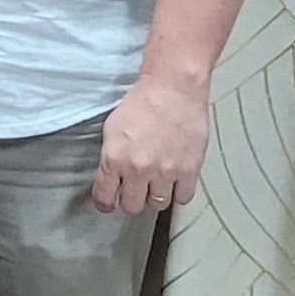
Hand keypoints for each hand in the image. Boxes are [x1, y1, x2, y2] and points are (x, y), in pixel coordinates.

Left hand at [91, 75, 211, 213]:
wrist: (173, 88)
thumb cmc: (143, 102)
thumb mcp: (111, 130)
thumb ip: (110, 158)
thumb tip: (110, 178)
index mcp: (114, 159)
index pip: (105, 198)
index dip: (106, 203)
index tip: (109, 203)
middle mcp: (139, 170)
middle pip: (132, 207)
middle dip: (131, 200)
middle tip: (135, 190)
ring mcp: (166, 171)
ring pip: (157, 204)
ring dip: (155, 195)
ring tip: (156, 182)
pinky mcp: (189, 169)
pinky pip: (183, 197)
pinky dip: (179, 192)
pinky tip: (175, 181)